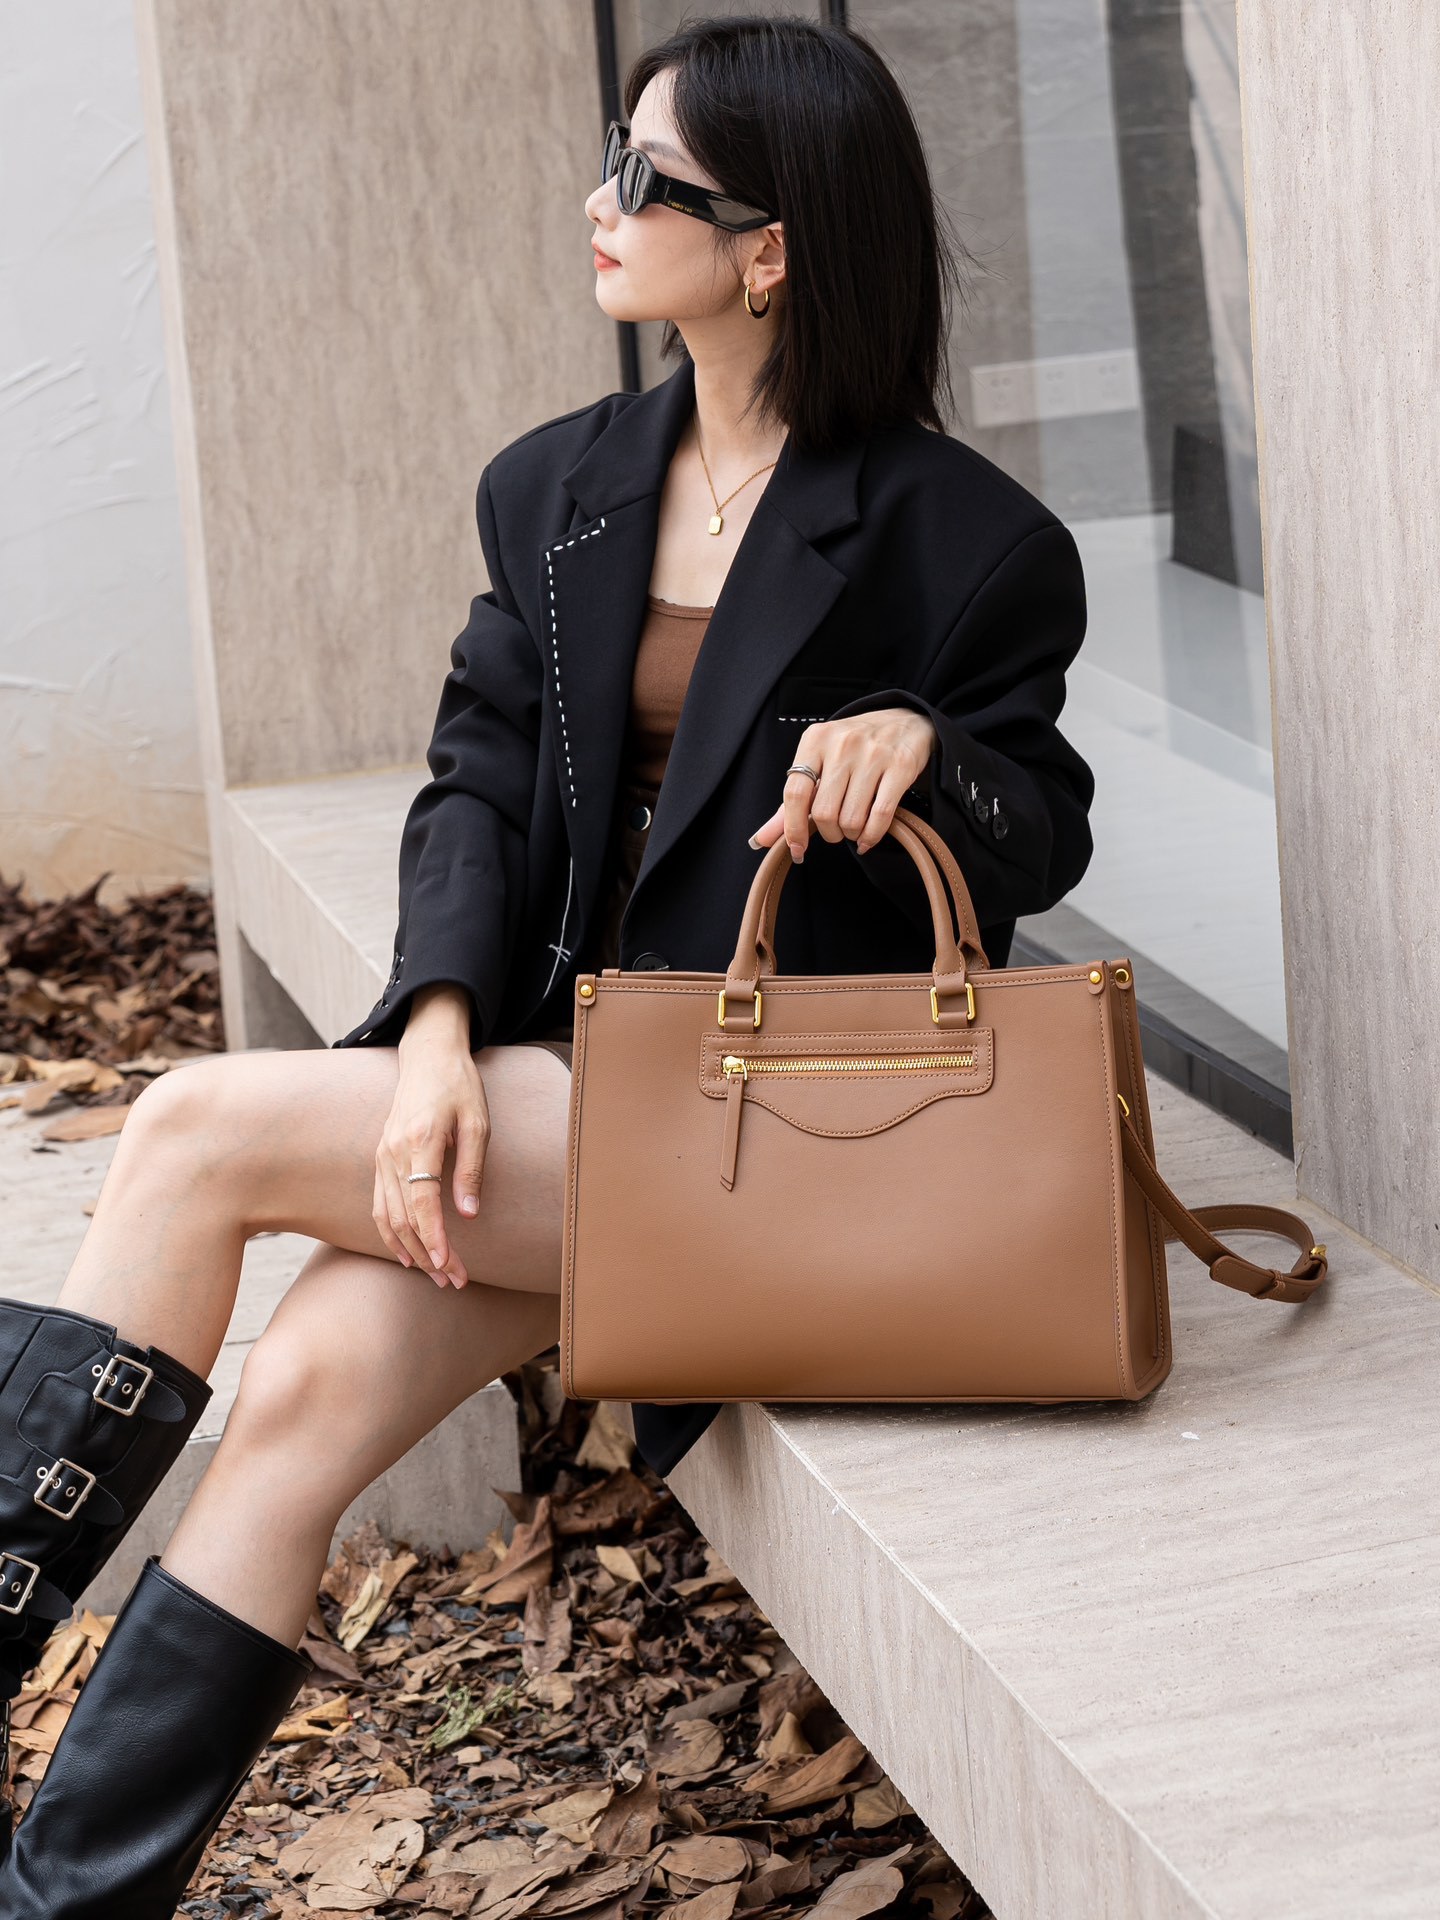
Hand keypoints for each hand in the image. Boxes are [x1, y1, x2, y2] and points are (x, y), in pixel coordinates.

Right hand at [374, 986, 488, 1287]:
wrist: (428, 1056)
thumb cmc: (459, 1086)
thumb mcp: (477, 1122)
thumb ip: (472, 1169)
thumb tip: (470, 1215)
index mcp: (420, 1140)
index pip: (423, 1201)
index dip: (434, 1237)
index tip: (448, 1264)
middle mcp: (394, 1151)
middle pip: (404, 1216)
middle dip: (428, 1254)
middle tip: (452, 1280)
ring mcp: (382, 1155)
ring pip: (388, 1216)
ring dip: (410, 1250)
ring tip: (435, 1275)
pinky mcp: (380, 1158)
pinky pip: (379, 1204)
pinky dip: (389, 1233)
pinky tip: (407, 1253)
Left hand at [748, 708, 936, 861]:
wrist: (904, 722)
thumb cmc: (854, 747)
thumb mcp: (818, 763)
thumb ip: (791, 802)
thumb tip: (761, 839)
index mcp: (815, 740)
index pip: (796, 794)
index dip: (793, 829)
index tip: (798, 848)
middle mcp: (842, 744)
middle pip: (824, 812)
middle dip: (829, 833)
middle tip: (835, 830)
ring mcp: (873, 754)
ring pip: (852, 819)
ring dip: (851, 835)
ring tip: (854, 828)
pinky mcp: (900, 766)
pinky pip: (880, 816)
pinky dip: (871, 836)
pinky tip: (867, 839)